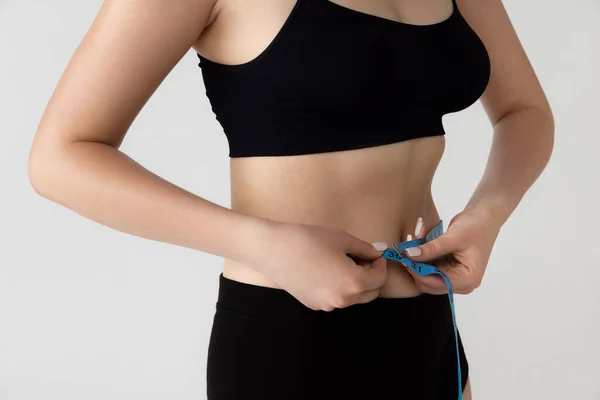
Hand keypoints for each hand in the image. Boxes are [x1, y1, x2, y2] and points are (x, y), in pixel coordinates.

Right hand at [250, 222, 388, 310]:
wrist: (273, 250)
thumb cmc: (308, 240)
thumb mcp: (342, 238)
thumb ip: (365, 248)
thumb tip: (377, 253)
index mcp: (353, 284)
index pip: (380, 279)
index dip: (379, 264)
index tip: (372, 253)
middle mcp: (342, 300)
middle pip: (370, 293)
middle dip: (370, 276)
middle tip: (358, 258)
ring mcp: (327, 305)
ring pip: (353, 298)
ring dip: (355, 283)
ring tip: (340, 263)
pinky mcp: (314, 305)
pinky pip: (335, 298)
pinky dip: (338, 288)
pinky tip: (324, 271)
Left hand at [402, 210, 500, 294]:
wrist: (485, 217)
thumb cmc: (474, 227)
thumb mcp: (452, 238)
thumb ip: (430, 249)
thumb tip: (408, 255)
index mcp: (466, 280)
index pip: (435, 284)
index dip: (417, 272)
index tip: (404, 256)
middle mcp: (461, 284)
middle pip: (429, 282)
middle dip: (416, 264)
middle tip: (406, 245)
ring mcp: (455, 277)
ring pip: (427, 274)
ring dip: (418, 257)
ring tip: (414, 236)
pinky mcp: (449, 269)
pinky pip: (430, 266)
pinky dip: (423, 254)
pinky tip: (420, 237)